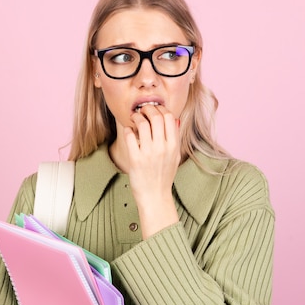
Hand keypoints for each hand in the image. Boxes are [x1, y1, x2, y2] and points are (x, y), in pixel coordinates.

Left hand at [120, 104, 180, 238]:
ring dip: (136, 117)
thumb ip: (175, 138)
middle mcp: (162, 148)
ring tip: (134, 118)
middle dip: (147, 108)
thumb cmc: (164, 176)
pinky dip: (128, 129)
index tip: (155, 109)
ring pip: (142, 123)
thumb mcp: (175, 157)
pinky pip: (130, 136)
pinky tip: (129, 131)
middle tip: (142, 110)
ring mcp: (148, 153)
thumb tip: (175, 119)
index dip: (161, 108)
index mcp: (173, 146)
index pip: (169, 117)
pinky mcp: (135, 159)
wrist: (154, 196)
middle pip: (156, 116)